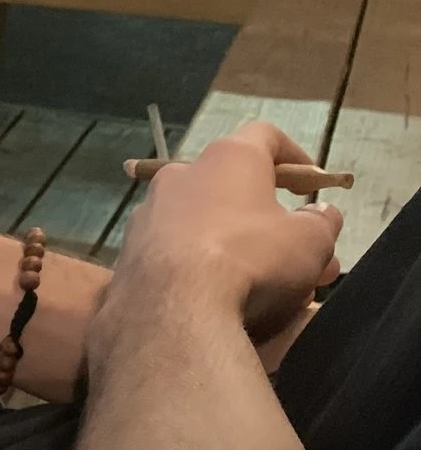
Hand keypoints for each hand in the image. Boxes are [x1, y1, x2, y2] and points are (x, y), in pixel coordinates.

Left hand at [112, 121, 341, 347]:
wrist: (170, 313)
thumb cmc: (249, 260)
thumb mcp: (309, 242)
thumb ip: (321, 223)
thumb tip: (321, 215)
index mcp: (227, 158)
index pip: (265, 137)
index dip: (294, 157)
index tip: (311, 182)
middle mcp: (181, 176)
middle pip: (232, 190)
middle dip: (269, 222)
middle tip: (296, 255)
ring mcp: (147, 216)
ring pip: (202, 227)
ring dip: (233, 249)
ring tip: (261, 290)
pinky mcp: (127, 257)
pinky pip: (174, 258)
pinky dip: (197, 271)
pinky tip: (216, 302)